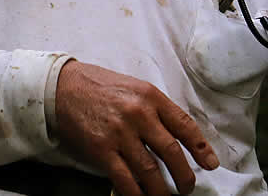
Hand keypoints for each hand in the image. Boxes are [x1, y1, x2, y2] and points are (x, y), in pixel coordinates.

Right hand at [54, 61, 218, 195]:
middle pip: (172, 153)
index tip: (210, 164)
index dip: (201, 148)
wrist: (60, 86)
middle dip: (185, 176)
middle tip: (187, 186)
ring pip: (151, 171)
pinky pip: (126, 179)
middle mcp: (137, 114)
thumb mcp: (132, 87)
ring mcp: (118, 133)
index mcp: (148, 96)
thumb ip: (155, 108)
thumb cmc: (97, 86)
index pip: (184, 125)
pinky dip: (137, 193)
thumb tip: (180, 137)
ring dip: (162, 190)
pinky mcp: (101, 149)